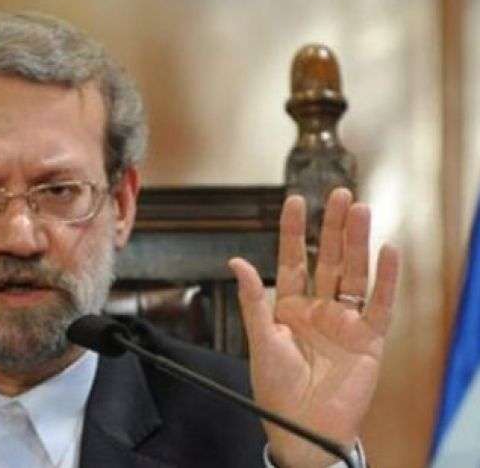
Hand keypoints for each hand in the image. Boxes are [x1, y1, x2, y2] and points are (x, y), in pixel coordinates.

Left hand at [228, 188, 399, 466]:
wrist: (301, 429)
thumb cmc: (275, 390)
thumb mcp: (260, 340)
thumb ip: (252, 301)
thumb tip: (236, 262)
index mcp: (289, 307)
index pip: (293, 259)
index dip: (294, 231)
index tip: (295, 200)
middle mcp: (318, 308)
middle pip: (328, 258)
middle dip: (333, 227)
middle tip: (339, 194)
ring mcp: (344, 321)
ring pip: (353, 273)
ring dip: (358, 242)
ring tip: (360, 209)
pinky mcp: (369, 339)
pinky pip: (379, 303)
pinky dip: (386, 278)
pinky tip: (388, 250)